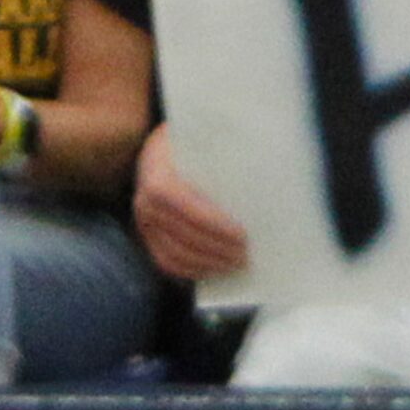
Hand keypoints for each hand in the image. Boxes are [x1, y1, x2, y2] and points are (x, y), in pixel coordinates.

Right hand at [133, 125, 249, 280]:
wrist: (158, 150)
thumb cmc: (191, 144)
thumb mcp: (204, 139)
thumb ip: (224, 154)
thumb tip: (266, 171)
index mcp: (159, 175)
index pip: (186, 206)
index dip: (215, 225)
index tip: (243, 234)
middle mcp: (145, 202)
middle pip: (184, 236)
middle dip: (219, 249)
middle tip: (248, 253)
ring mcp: (144, 222)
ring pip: (176, 254)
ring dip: (209, 263)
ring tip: (237, 263)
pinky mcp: (147, 236)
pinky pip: (166, 261)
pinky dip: (192, 270)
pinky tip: (215, 268)